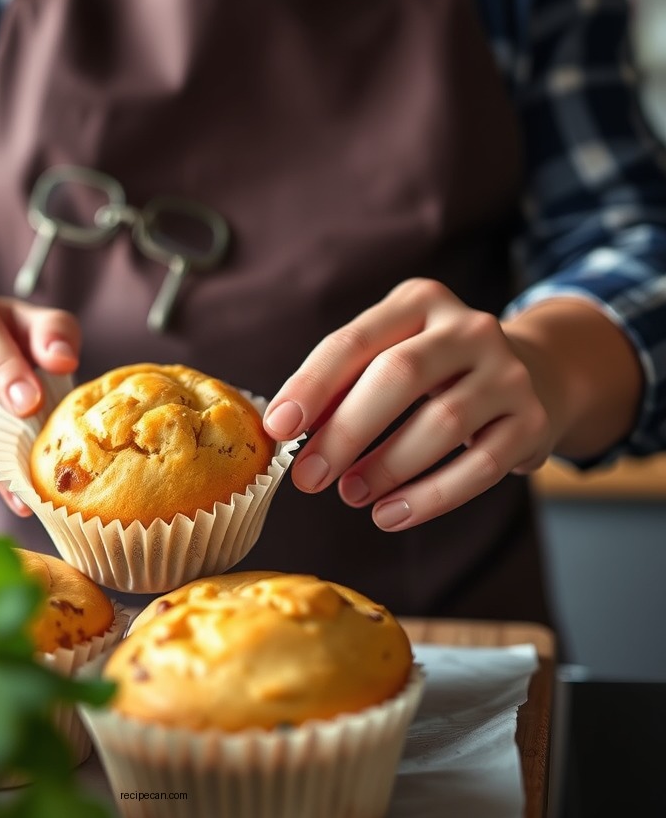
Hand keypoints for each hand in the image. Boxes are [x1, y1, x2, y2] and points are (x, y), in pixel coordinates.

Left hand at [262, 278, 557, 530]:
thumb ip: (343, 385)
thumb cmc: (437, 372)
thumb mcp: (391, 357)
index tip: (277, 428)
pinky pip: (481, 467)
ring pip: (442, 424)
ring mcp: (508, 373)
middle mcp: (468, 329)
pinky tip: (391, 515)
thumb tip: (288, 429)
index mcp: (419, 302)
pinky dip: (430, 498)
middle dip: (345, 432)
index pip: (354, 341)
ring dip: (386, 468)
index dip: (311, 385)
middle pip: (399, 376)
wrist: (539, 374)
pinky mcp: (533, 421)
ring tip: (350, 495)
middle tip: (309, 477)